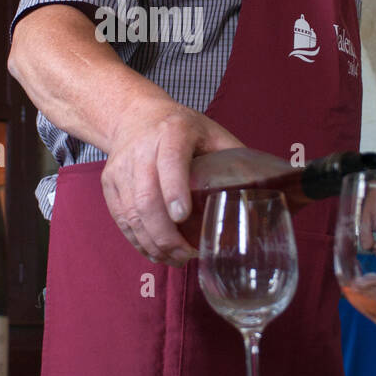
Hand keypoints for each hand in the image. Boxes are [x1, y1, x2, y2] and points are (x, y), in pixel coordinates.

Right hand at [101, 99, 241, 266]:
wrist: (134, 115)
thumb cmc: (180, 126)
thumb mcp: (211, 131)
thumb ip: (234, 157)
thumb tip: (266, 191)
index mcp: (172, 131)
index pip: (169, 160)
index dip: (174, 189)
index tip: (182, 216)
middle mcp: (142, 148)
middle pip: (146, 197)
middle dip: (165, 234)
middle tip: (187, 255)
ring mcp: (121, 167)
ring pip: (131, 213)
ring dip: (152, 243)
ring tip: (175, 259)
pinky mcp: (109, 182)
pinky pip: (120, 218)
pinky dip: (137, 240)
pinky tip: (156, 252)